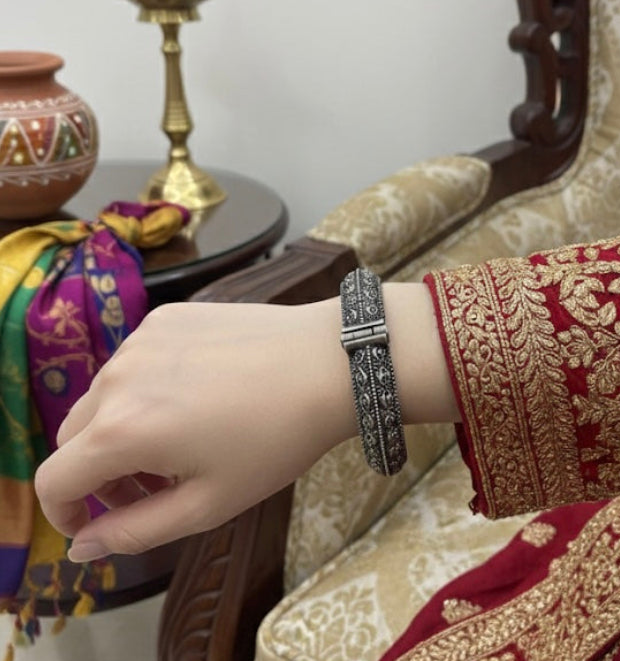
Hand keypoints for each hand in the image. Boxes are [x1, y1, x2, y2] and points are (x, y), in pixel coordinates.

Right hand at [34, 283, 455, 561]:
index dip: (65, 510)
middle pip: (73, 436)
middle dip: (97, 472)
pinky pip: (134, 361)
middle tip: (151, 488)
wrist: (326, 362)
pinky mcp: (165, 315)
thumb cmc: (273, 441)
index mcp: (120, 431)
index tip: (98, 521)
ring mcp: (140, 338)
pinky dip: (145, 387)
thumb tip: (81, 545)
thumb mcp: (207, 505)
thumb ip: (133, 532)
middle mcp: (117, 377)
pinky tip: (198, 394)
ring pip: (103, 396)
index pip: (53, 479)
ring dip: (121, 427)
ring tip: (181, 440)